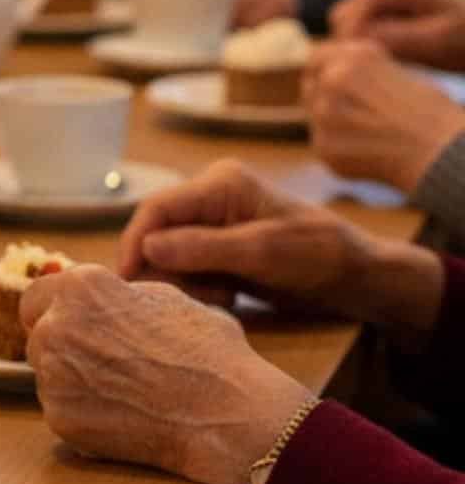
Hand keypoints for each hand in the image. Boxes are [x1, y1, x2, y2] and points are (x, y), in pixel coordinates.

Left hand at [20, 264, 310, 483]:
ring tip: (120, 392)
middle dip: (64, 348)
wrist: (225, 412)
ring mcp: (53, 374)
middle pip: (39, 337)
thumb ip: (118, 295)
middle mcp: (56, 326)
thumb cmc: (206, 351)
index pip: (36, 297)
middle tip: (104, 365)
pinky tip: (121, 416)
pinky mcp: (60, 417)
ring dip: (71, 381)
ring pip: (48, 375)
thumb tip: (104, 298)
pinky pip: (60, 411)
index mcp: (80, 287)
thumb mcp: (165, 297)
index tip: (72, 328)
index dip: (55, 313)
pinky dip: (82, 415)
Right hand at [116, 155, 444, 336]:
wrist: (359, 279)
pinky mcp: (221, 248)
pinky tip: (227, 299)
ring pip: (172, 255)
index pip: (158, 208)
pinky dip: (200, 288)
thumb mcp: (262, 253)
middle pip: (159, 233)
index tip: (124, 281)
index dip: (134, 242)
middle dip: (166, 269)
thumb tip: (145, 248)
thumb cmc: (318, 256)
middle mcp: (212, 198)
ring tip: (221, 299)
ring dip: (186, 283)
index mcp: (220, 183)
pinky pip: (190, 268)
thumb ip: (203, 249)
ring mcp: (216, 224)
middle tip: (185, 300)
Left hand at [304, 38, 463, 195]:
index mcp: (354, 56)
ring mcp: (323, 114)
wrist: (442, 153)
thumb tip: (329, 74)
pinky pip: (324, 144)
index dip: (324, 69)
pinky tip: (370, 153)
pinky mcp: (324, 147)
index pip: (316, 56)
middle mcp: (332, 79)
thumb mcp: (394, 72)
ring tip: (369, 134)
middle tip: (353, 114)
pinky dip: (340, 149)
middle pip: (310, 85)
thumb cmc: (430, 114)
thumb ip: (357, 71)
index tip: (330, 81)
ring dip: (332, 122)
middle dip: (324, 97)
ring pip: (314, 115)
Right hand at [327, 0, 464, 68]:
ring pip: (358, 6)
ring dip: (358, 32)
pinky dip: (367, 31)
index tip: (348, 54)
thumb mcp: (437, 43)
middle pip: (357, 0)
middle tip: (355, 62)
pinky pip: (368, 13)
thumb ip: (397, 37)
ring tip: (367, 59)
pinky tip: (378, 52)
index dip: (352, 25)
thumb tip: (355, 37)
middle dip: (351, 30)